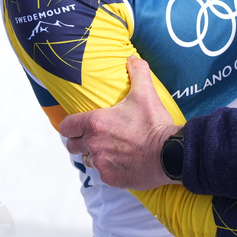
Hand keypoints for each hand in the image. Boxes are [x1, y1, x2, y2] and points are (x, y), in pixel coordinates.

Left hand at [60, 56, 180, 189]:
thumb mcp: (146, 94)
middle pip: (72, 146)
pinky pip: (102, 173)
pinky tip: (123, 161)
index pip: (66, 127)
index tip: (78, 125)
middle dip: (80, 141)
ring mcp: (101, 163)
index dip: (71, 126)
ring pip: (87, 160)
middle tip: (95, 136)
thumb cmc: (154, 124)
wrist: (170, 154)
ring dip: (94, 155)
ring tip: (111, 148)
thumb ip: (137, 72)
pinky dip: (109, 168)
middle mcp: (93, 144)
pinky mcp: (111, 178)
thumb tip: (132, 58)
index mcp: (95, 123)